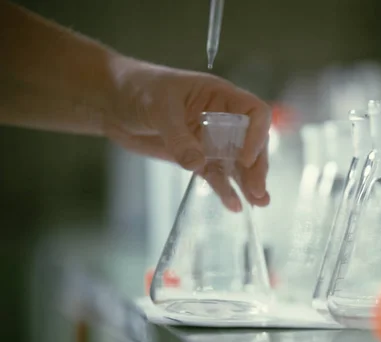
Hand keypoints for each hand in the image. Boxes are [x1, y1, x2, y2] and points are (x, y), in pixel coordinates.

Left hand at [106, 58, 270, 211]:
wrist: (112, 102)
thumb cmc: (138, 89)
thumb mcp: (159, 107)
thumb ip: (179, 137)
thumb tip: (197, 163)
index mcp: (220, 96)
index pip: (254, 112)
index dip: (257, 134)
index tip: (246, 158)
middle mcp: (221, 118)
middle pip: (250, 142)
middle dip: (256, 167)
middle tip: (258, 191)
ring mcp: (209, 139)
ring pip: (236, 162)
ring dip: (247, 182)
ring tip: (260, 202)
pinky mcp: (196, 157)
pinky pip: (215, 175)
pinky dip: (224, 189)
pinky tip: (234, 204)